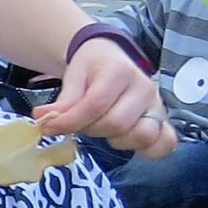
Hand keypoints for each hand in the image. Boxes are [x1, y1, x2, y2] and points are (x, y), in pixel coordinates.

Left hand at [37, 37, 172, 155]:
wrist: (111, 57)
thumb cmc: (91, 67)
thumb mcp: (73, 76)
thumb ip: (63, 101)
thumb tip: (42, 119)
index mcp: (119, 71)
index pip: (95, 105)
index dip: (70, 121)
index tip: (48, 127)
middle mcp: (144, 88)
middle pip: (116, 123)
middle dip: (90, 129)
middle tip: (80, 124)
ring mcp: (157, 105)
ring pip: (140, 135)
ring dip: (114, 139)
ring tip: (102, 128)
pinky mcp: (163, 121)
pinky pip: (165, 142)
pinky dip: (147, 149)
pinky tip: (126, 140)